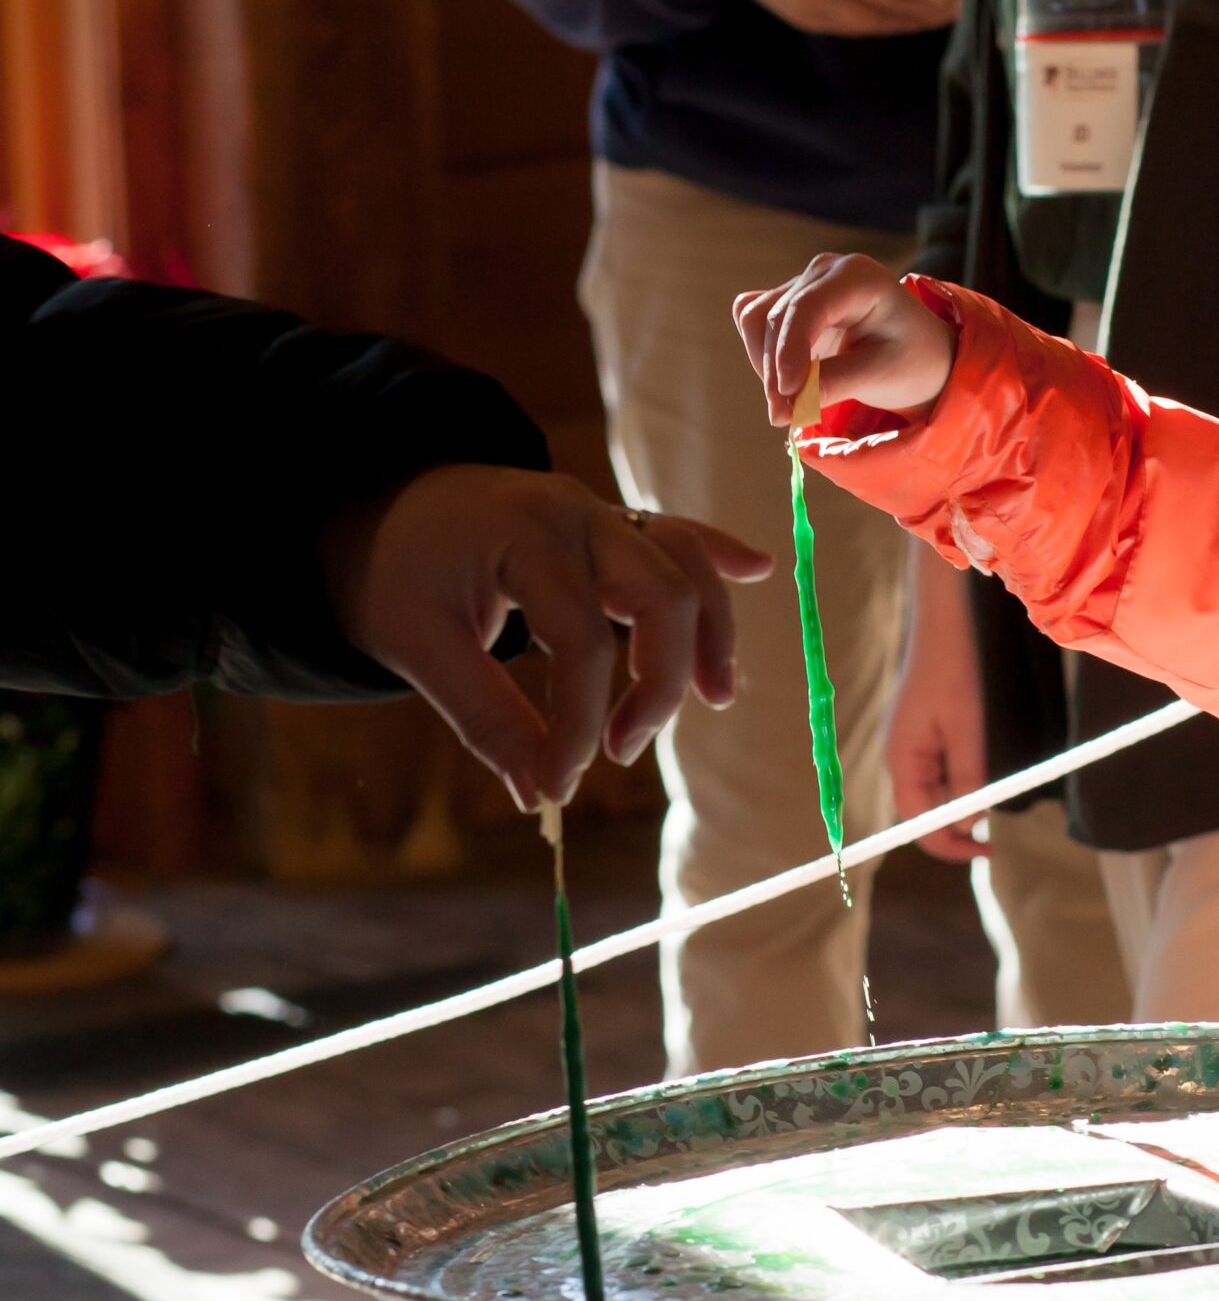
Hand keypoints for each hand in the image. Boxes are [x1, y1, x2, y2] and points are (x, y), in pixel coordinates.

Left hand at [326, 466, 770, 810]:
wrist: (377, 503)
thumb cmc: (394, 572)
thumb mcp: (418, 646)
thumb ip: (485, 718)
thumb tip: (541, 796)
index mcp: (526, 535)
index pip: (583, 643)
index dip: (578, 725)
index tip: (557, 785)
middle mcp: (578, 514)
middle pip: (665, 594)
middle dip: (658, 685)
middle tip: (620, 751)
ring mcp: (601, 514)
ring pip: (685, 565)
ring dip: (710, 633)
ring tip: (716, 698)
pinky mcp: (611, 525)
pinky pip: (680, 535)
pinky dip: (719, 557)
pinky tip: (758, 570)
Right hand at [733, 254, 957, 427]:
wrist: (920, 354)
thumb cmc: (913, 360)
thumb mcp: (883, 375)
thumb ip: (836, 384)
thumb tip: (788, 405)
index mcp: (856, 277)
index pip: (806, 308)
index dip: (789, 351)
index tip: (787, 397)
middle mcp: (824, 272)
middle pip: (775, 317)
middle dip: (775, 372)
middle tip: (786, 419)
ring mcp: (804, 284)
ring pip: (757, 320)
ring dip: (765, 367)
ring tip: (791, 406)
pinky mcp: (790, 302)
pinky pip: (755, 322)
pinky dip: (762, 355)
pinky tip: (787, 381)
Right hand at [888, 547, 987, 860]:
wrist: (946, 620)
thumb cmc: (955, 668)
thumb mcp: (968, 729)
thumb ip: (967, 778)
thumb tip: (969, 823)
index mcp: (902, 759)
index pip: (917, 824)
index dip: (951, 846)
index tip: (988, 851)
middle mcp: (901, 756)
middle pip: (926, 811)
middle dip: (962, 821)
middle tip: (1001, 819)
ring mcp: (911, 744)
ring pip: (937, 791)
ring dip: (966, 798)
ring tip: (997, 786)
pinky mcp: (924, 732)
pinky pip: (942, 770)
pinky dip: (964, 778)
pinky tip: (984, 766)